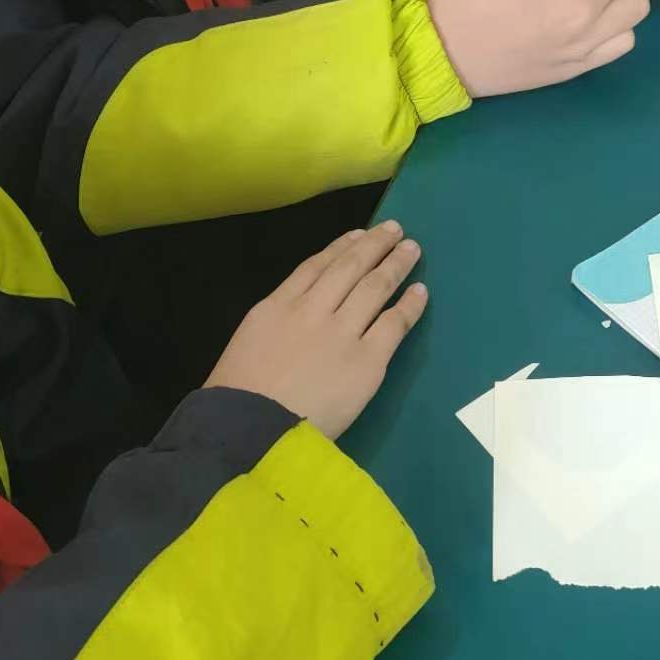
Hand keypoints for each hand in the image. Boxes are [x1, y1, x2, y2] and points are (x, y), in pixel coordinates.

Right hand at [204, 223, 426, 439]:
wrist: (250, 429)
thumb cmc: (238, 398)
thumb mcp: (247, 341)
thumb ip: (275, 322)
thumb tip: (298, 312)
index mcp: (277, 306)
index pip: (316, 266)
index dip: (341, 247)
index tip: (359, 234)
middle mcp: (312, 310)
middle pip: (350, 267)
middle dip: (374, 245)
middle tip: (394, 230)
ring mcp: (342, 333)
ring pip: (375, 287)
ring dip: (396, 264)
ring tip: (411, 249)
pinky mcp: (367, 360)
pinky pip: (394, 324)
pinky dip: (409, 305)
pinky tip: (420, 292)